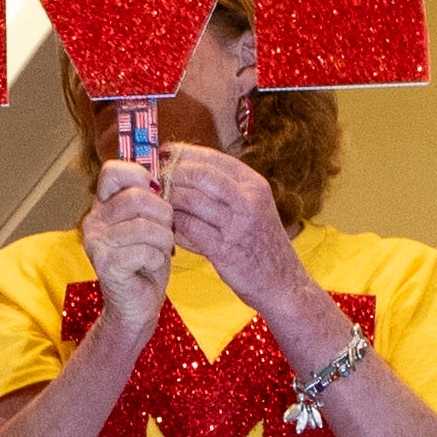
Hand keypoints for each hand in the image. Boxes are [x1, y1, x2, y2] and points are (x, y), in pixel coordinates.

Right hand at [78, 158, 176, 308]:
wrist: (137, 305)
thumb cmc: (146, 262)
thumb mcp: (149, 223)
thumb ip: (149, 199)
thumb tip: (162, 171)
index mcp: (102, 206)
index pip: (113, 170)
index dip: (140, 176)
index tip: (155, 195)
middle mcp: (93, 220)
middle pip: (138, 197)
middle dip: (164, 215)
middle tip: (164, 233)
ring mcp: (97, 243)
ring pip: (146, 226)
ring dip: (163, 241)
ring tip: (157, 253)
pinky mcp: (106, 264)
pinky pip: (146, 250)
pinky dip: (157, 260)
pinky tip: (149, 268)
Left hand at [157, 143, 297, 303]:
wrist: (282, 282)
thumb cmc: (260, 243)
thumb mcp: (252, 207)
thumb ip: (225, 188)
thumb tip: (185, 167)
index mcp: (254, 184)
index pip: (213, 158)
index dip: (183, 153)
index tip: (162, 154)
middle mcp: (248, 200)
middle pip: (199, 175)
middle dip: (171, 174)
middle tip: (154, 179)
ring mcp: (238, 225)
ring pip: (191, 200)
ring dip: (168, 199)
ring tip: (156, 203)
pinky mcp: (225, 250)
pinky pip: (189, 228)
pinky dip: (174, 225)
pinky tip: (167, 227)